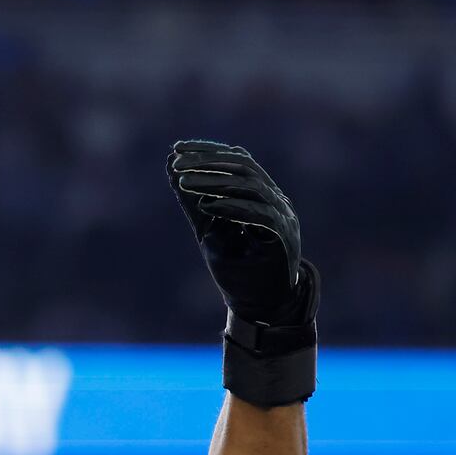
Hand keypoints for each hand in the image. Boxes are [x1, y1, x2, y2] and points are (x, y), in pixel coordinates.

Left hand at [166, 140, 306, 325]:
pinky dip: (232, 208)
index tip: (177, 147)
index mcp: (261, 195)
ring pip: (251, 186)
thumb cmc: (237, 269)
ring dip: (214, 182)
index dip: (208, 151)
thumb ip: (194, 201)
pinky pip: (260, 215)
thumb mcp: (208, 230)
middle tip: (177, 163)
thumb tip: (172, 168)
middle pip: (244, 168)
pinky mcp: (282, 239)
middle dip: (208, 162)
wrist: (260, 306)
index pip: (238, 160)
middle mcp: (275, 201)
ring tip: (184, 183)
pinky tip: (206, 206)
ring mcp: (282, 218)